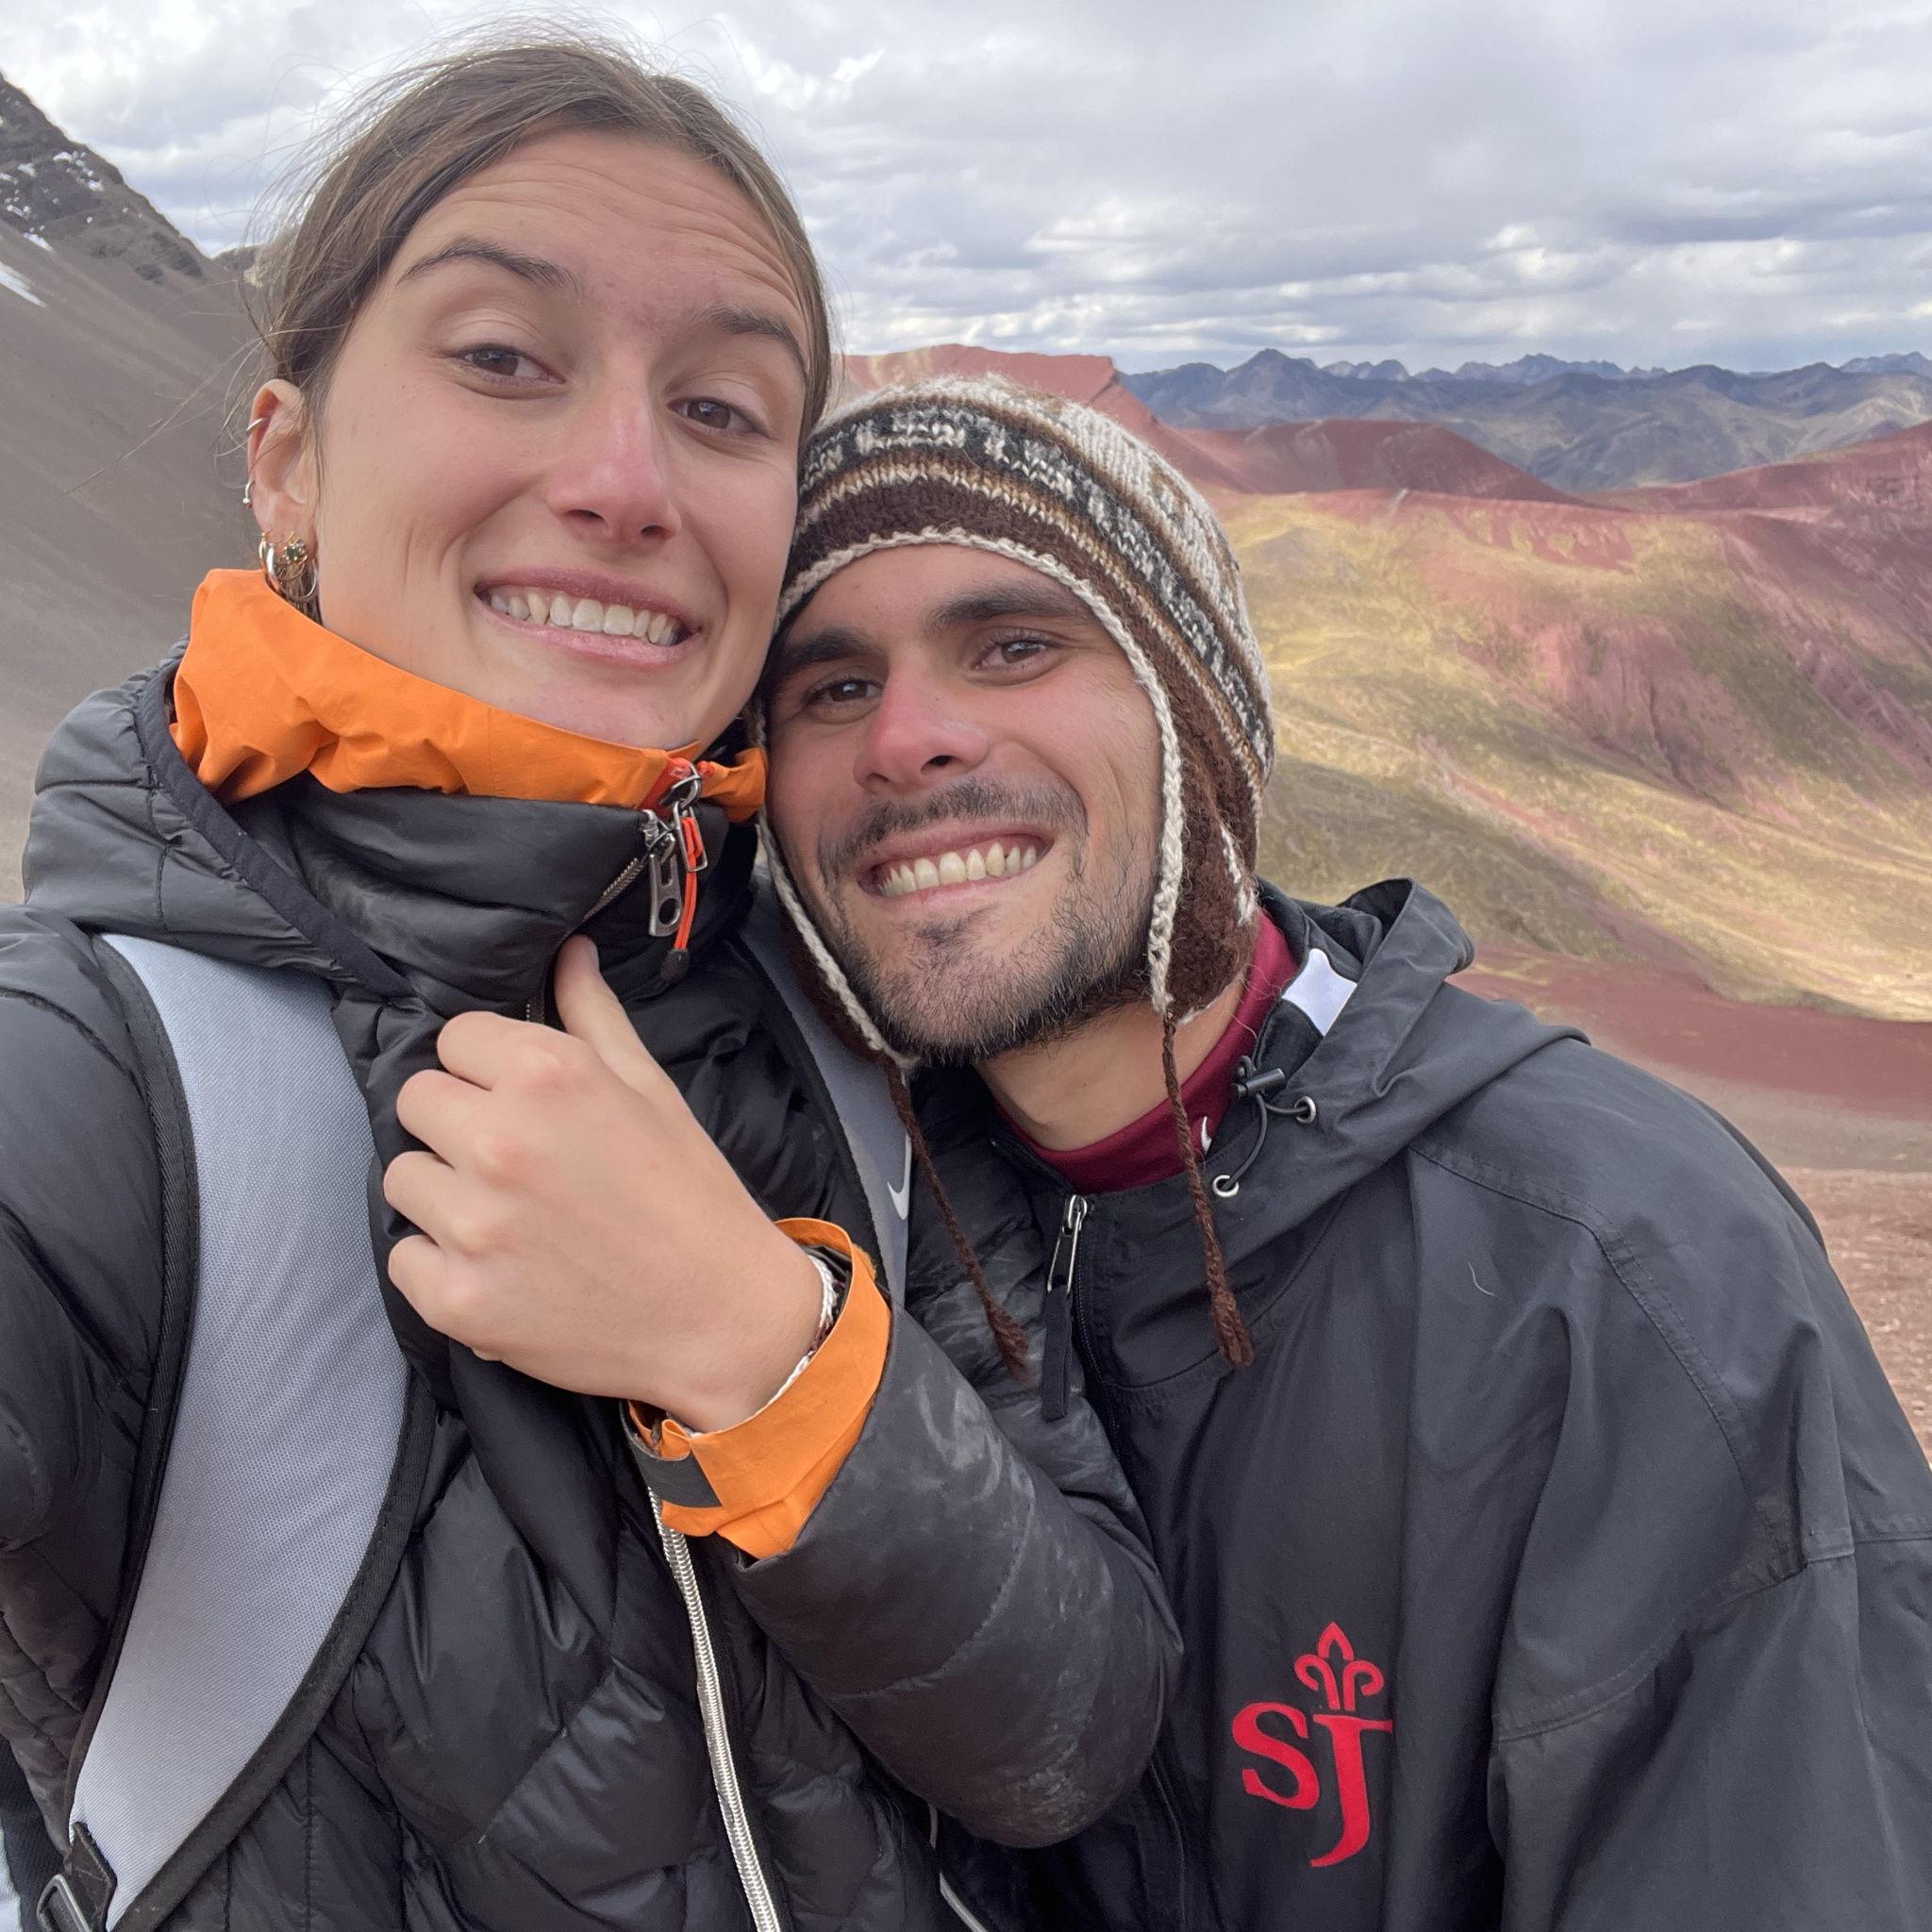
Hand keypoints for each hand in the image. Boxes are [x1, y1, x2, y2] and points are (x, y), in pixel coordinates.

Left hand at [383, 936, 824, 1429]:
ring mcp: (471, 1223)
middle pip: (416, 1100)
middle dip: (457, 1124)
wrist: (722, 1318)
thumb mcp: (651, 1089)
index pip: (454, 1038)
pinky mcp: (454, 1297)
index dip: (488, 1069)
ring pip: (402, 1177)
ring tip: (510, 1219)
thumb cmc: (691, 1196)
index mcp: (549, 1075)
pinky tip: (502, 1269)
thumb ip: (593, 1015)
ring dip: (443, 1194)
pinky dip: (442, 1266)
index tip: (523, 1103)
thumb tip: (567, 949)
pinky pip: (404, 1258)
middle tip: (517, 1163)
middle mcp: (499, 1140)